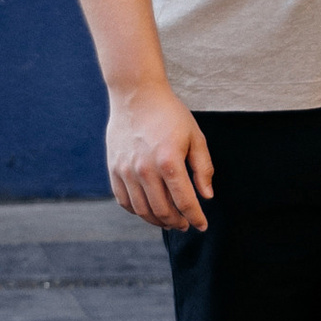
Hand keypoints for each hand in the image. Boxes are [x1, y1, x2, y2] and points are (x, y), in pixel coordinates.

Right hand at [105, 80, 213, 227]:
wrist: (136, 95)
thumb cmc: (170, 114)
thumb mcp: (195, 136)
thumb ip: (203, 168)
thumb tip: (207, 196)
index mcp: (169, 161)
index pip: (185, 202)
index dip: (195, 217)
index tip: (202, 226)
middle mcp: (145, 169)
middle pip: (163, 211)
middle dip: (177, 223)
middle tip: (185, 225)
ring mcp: (126, 171)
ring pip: (142, 210)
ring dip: (157, 221)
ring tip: (169, 221)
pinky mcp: (114, 169)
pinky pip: (124, 201)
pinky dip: (137, 211)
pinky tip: (148, 210)